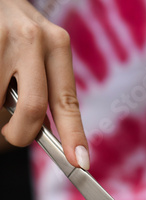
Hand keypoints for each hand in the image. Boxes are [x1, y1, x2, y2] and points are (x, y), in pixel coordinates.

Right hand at [0, 0, 88, 168]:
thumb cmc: (15, 33)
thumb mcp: (38, 52)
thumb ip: (44, 90)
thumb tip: (43, 133)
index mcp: (56, 44)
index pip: (67, 101)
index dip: (74, 136)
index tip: (80, 163)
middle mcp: (32, 39)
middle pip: (32, 110)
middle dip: (20, 134)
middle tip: (12, 134)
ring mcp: (0, 38)